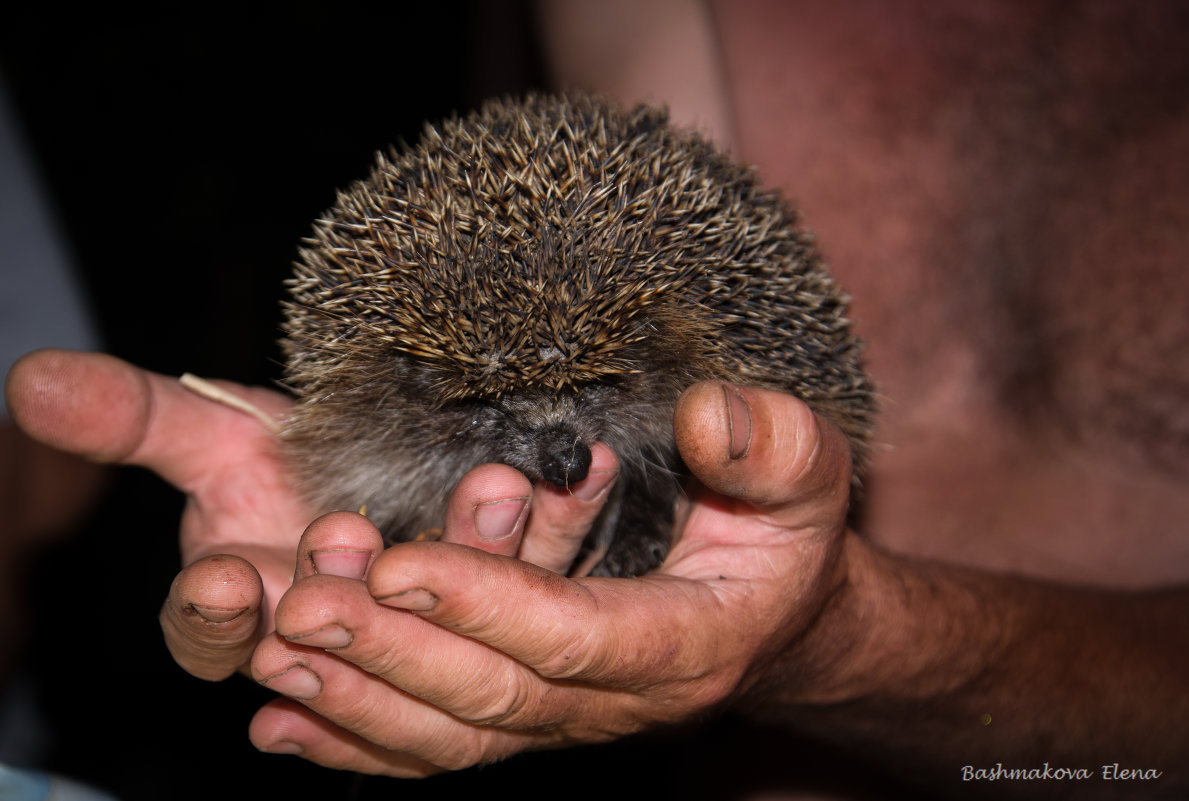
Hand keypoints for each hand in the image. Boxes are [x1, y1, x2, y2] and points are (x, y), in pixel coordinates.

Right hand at [4, 348, 620, 680]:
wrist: (376, 464)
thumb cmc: (282, 460)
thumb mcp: (212, 432)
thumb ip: (134, 417)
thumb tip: (29, 379)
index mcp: (251, 612)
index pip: (217, 632)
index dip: (220, 614)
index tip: (231, 578)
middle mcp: (338, 635)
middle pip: (339, 633)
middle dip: (348, 589)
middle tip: (357, 535)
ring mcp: (430, 627)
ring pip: (453, 616)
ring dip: (471, 556)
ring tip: (499, 485)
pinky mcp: (511, 602)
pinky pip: (542, 579)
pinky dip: (556, 524)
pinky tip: (581, 471)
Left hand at [247, 381, 856, 774]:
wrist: (776, 612)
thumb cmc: (784, 537)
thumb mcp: (808, 476)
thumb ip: (773, 445)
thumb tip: (708, 415)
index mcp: (685, 643)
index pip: (578, 637)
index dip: (490, 605)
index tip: (404, 564)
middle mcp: (617, 702)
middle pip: (497, 697)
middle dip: (395, 653)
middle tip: (307, 603)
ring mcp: (567, 719)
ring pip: (455, 734)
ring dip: (360, 700)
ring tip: (276, 654)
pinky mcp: (529, 717)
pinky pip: (438, 749)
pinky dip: (358, 743)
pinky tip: (281, 725)